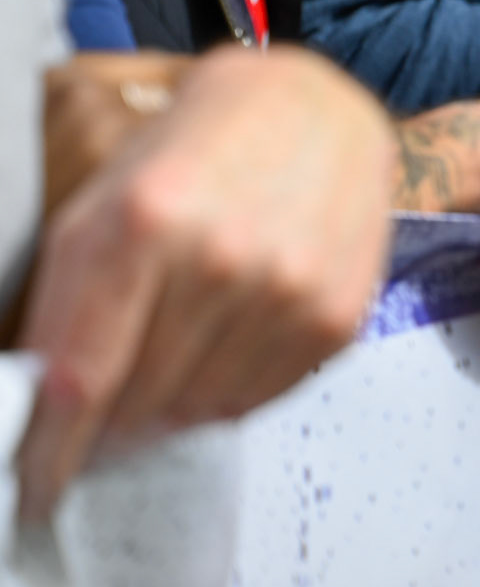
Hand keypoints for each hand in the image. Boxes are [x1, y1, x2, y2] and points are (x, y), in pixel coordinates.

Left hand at [17, 45, 395, 519]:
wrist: (319, 104)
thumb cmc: (205, 141)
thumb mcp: (109, 188)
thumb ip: (66, 291)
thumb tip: (42, 399)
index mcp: (147, 216)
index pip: (80, 380)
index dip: (50, 449)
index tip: (38, 482)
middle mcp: (221, 257)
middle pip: (135, 405)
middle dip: (112, 411)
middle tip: (118, 380)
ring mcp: (286, 288)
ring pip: (194, 411)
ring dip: (172, 397)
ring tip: (182, 336)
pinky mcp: (334, 313)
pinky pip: (253, 401)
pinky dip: (228, 385)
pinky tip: (229, 330)